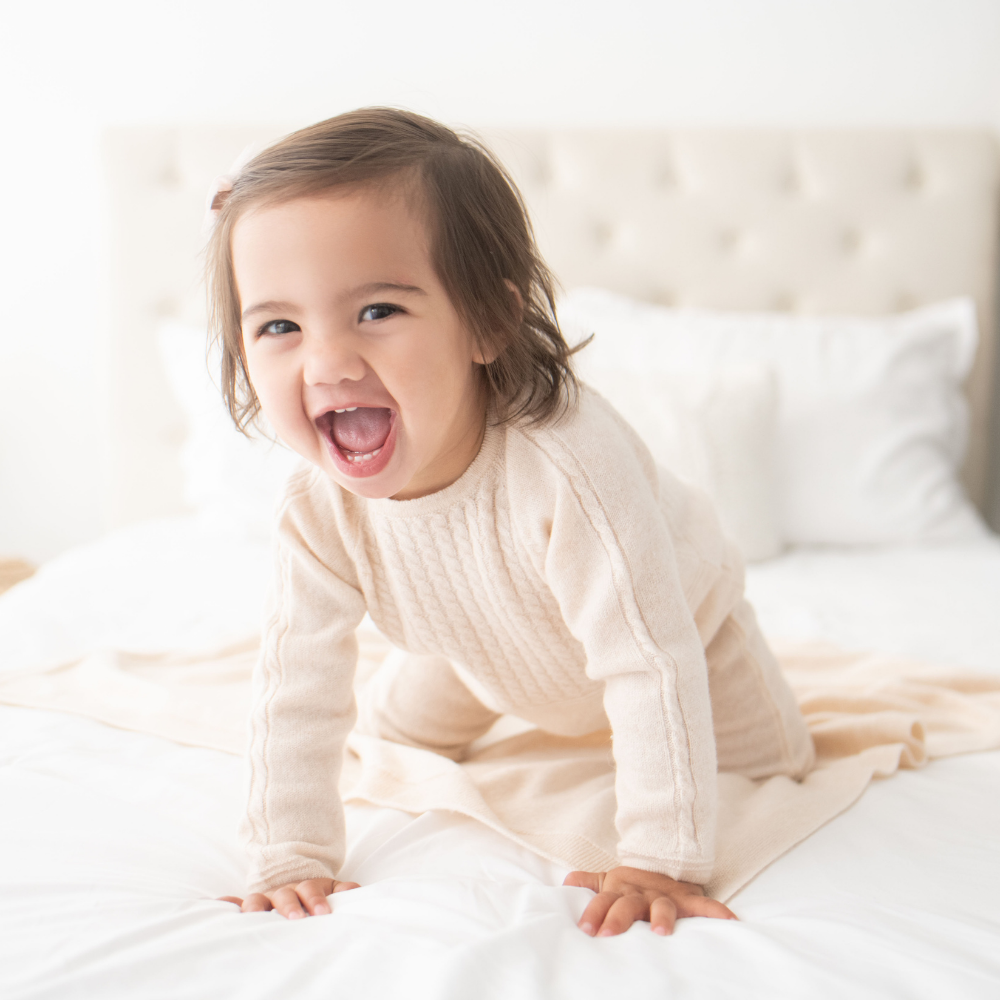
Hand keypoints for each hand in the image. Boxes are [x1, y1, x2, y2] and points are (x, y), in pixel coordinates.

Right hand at [219, 877, 359, 918]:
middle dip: (289, 907)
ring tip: (253, 918)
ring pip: (256, 900)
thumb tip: (355, 891)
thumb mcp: (330, 888)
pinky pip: (233, 903)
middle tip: (297, 919)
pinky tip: (219, 906)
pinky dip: (226, 904)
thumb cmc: (313, 894)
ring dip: (255, 908)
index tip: (324, 913)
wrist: (293, 883)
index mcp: (303, 887)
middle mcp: (282, 892)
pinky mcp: (250, 907)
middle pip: (283, 896)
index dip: (316, 901)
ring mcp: (264, 899)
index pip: (309, 891)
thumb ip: (342, 889)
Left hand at [564, 866, 735, 936]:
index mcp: (621, 892)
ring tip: (661, 932)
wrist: (664, 860)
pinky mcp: (687, 900)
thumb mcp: (608, 880)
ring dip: (661, 918)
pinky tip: (731, 922)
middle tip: (607, 933)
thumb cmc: (632, 883)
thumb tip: (565, 883)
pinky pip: (705, 905)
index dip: (594, 913)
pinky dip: (717, 912)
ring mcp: (665, 898)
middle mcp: (642, 895)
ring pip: (663, 907)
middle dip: (617, 919)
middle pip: (627, 905)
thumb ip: (588, 882)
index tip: (586, 929)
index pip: (604, 902)